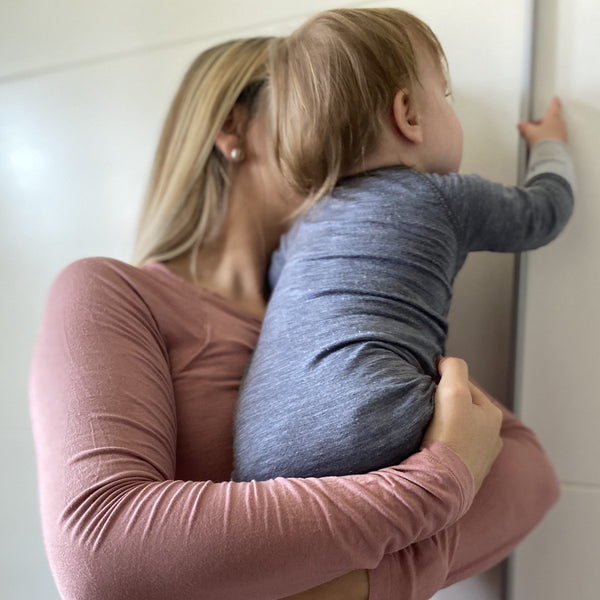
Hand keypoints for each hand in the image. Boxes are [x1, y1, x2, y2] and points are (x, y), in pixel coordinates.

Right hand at [424, 357, 502, 492]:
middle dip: (445, 405)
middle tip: (424, 407)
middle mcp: (492, 437)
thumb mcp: (453, 391)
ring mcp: (481, 459)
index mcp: (492, 415)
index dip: (444, 382)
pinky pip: (453, 453)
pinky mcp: (466, 476)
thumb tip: (445, 361)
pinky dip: (443, 447)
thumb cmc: (449, 437)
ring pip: (459, 431)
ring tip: (426, 429)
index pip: (465, 385)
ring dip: (444, 427)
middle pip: (463, 409)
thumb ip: (453, 368)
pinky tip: (431, 449)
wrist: (441, 485)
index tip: (426, 386)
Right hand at [518, 96, 567, 148]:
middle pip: (552, 119)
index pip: (554, 106)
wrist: (550, 154)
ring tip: (536, 138)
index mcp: (553, 117)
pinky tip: (541, 144)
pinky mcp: (562, 142)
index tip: (555, 98)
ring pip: (553, 129)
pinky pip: (554, 137)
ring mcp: (562, 133)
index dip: (554, 102)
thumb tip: (521, 125)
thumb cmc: (544, 140)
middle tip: (534, 126)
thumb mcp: (530, 132)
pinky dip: (548, 139)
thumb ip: (525, 127)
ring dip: (545, 131)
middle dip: (543, 122)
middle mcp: (560, 124)